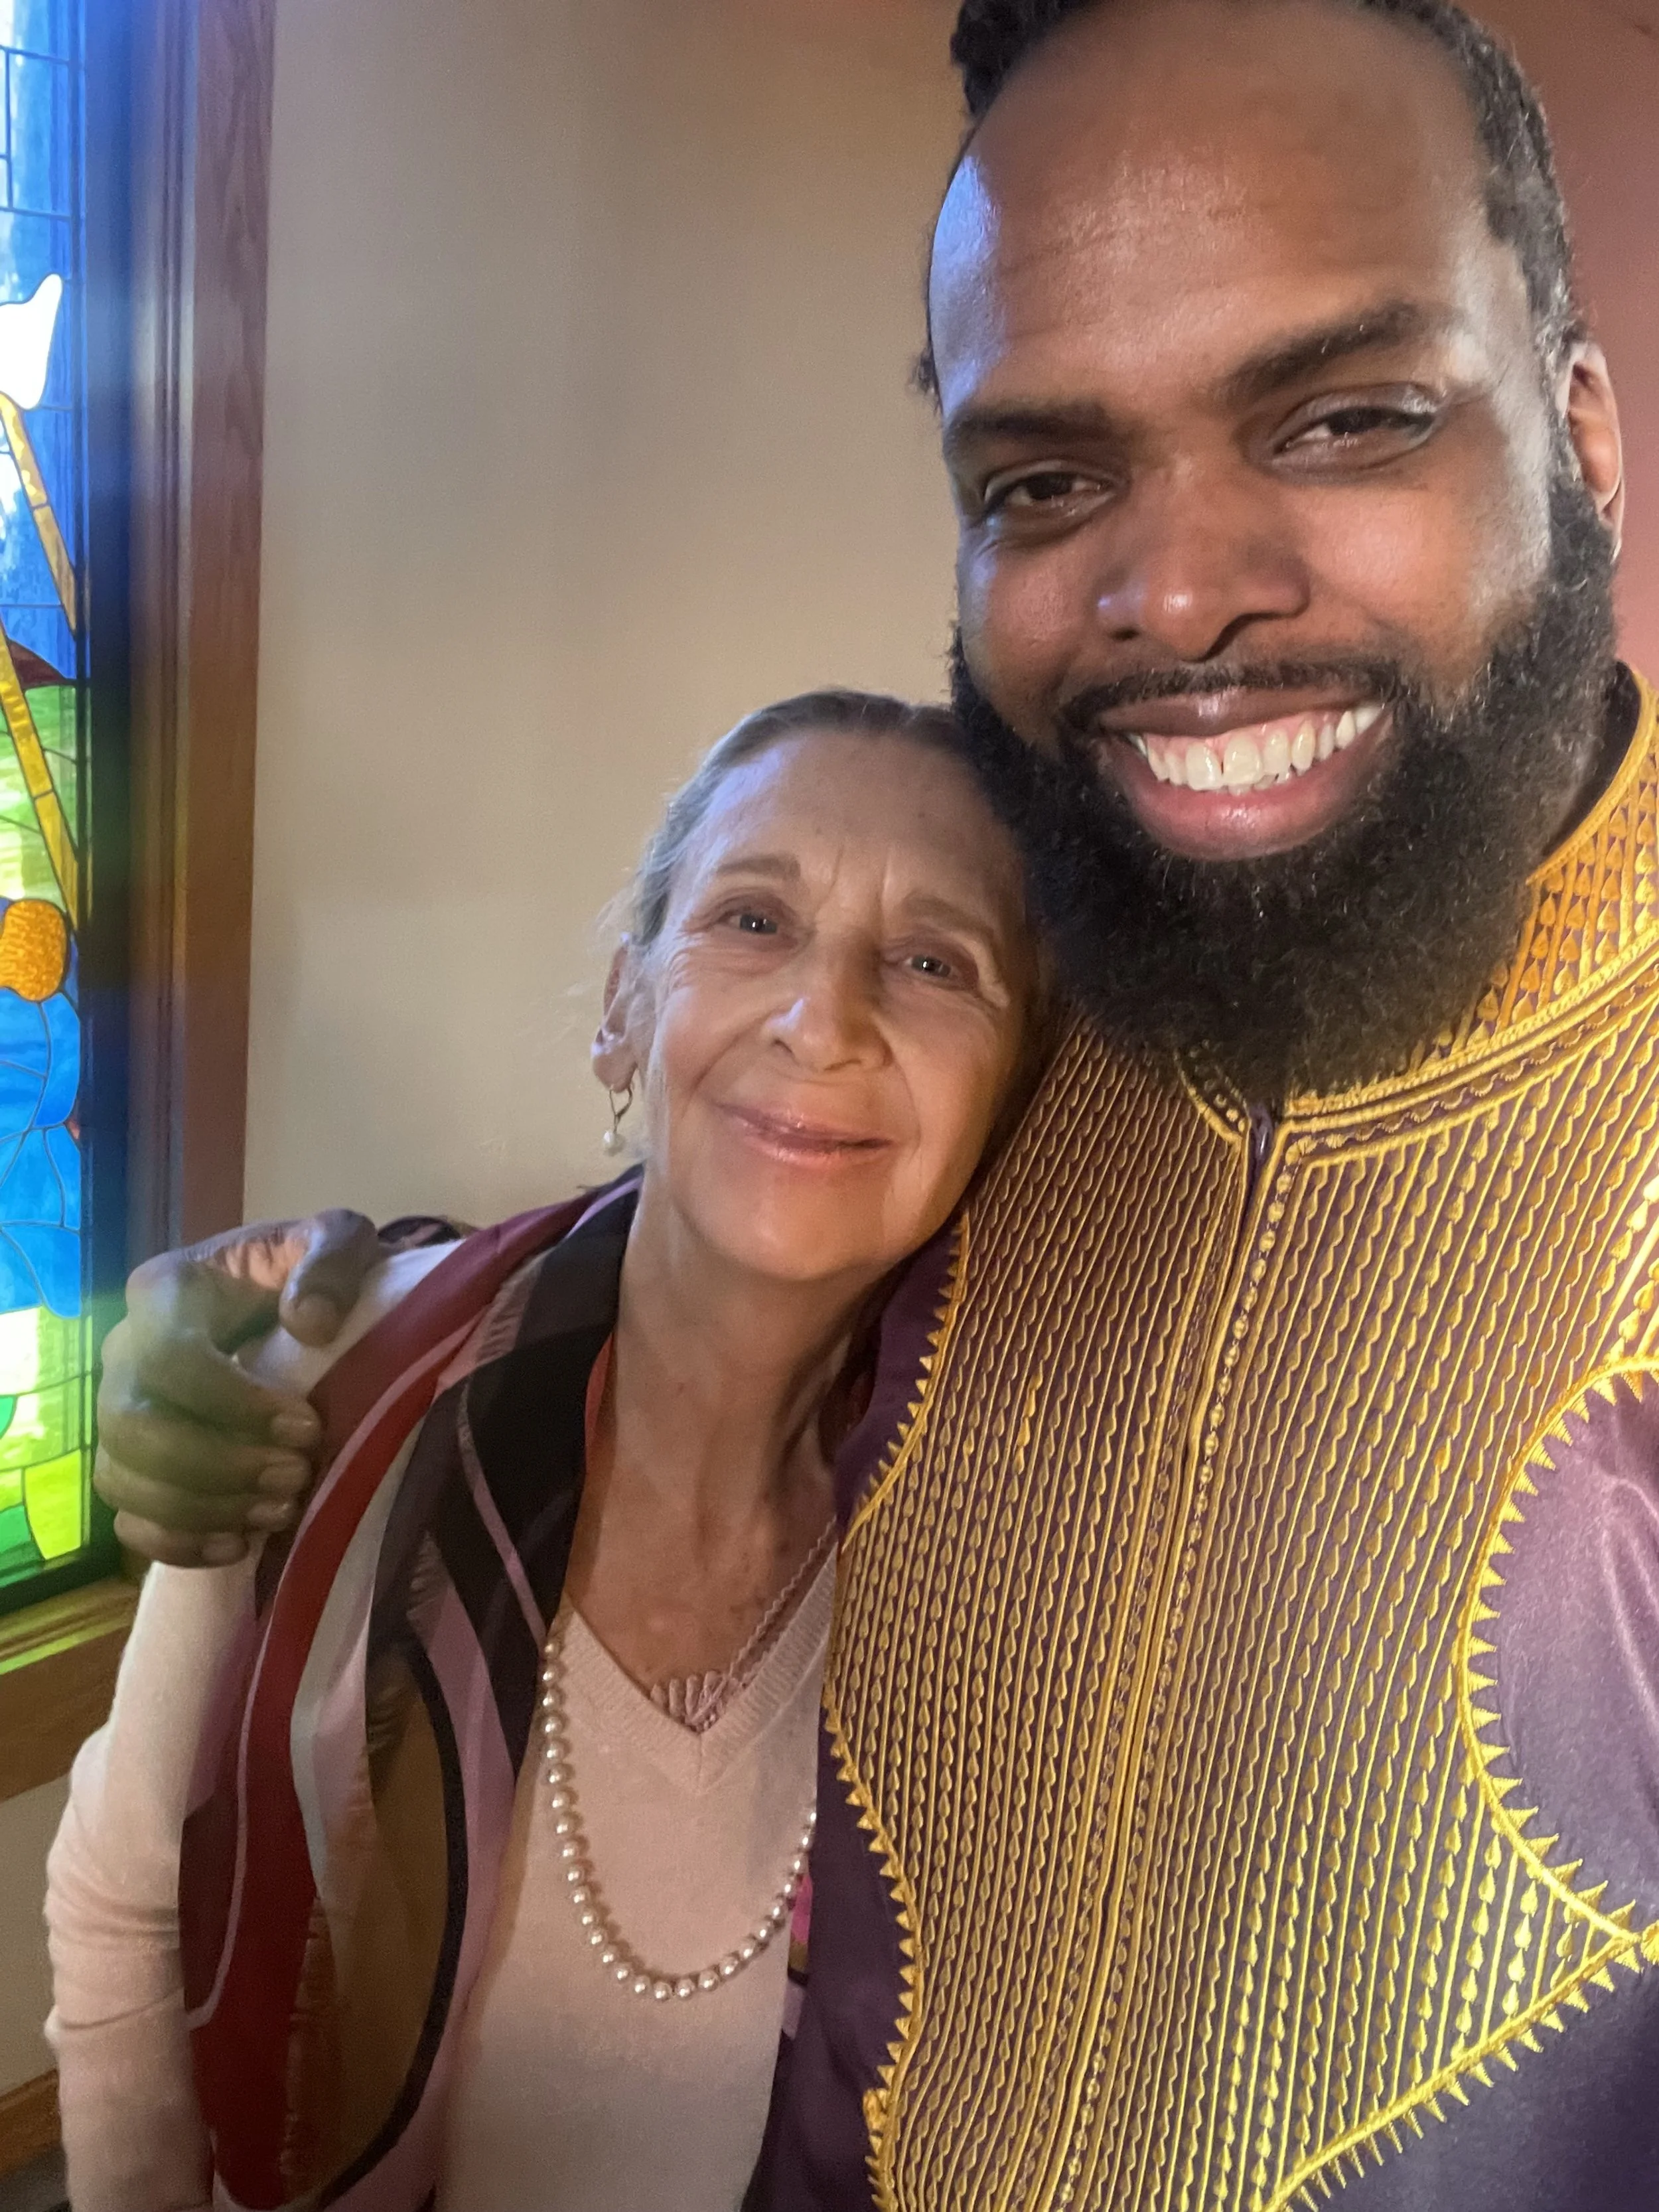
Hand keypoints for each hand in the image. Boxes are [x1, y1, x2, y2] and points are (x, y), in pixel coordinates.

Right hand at [95, 1211, 386, 1567]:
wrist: (297, 1308)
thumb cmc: (313, 1275)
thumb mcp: (340, 1239)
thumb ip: (332, 1259)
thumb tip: (311, 1322)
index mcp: (166, 1290)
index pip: (168, 1357)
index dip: (233, 1403)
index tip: (305, 1426)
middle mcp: (125, 1352)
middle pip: (135, 1428)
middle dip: (218, 1465)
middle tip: (297, 1476)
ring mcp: (121, 1414)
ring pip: (124, 1479)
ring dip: (203, 1509)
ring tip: (280, 1510)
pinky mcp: (134, 1467)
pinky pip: (128, 1520)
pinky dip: (177, 1543)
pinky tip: (237, 1545)